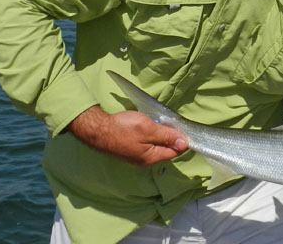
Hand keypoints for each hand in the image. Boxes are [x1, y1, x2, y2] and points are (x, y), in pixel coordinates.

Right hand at [66, 105, 187, 165]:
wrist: (97, 130)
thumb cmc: (123, 128)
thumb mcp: (149, 129)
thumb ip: (167, 136)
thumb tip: (184, 143)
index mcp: (152, 157)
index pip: (175, 151)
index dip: (181, 139)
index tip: (179, 126)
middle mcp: (146, 160)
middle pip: (166, 149)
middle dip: (169, 136)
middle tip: (166, 121)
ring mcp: (137, 156)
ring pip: (156, 145)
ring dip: (159, 134)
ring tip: (155, 122)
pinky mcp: (130, 150)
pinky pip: (146, 143)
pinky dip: (149, 135)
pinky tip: (145, 126)